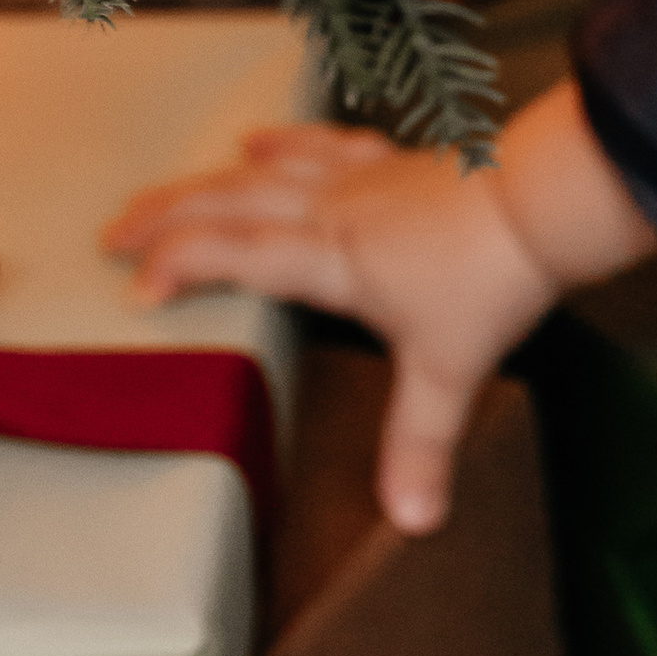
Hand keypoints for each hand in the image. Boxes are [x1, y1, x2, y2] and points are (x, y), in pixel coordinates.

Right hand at [104, 80, 656, 534]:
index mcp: (328, 255)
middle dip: (164, 218)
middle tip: (112, 232)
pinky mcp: (394, 160)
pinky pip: (324, 144)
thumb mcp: (448, 370)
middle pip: (228, 202)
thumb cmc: (490, 277)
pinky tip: (261, 137)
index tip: (137, 292)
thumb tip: (411, 518)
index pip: (234, 254)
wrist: (544, 202)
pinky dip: (287, 141)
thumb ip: (418, 443)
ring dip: (206, 180)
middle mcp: (331, 208)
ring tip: (161, 192)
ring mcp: (361, 178)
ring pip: (263, 170)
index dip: (180, 266)